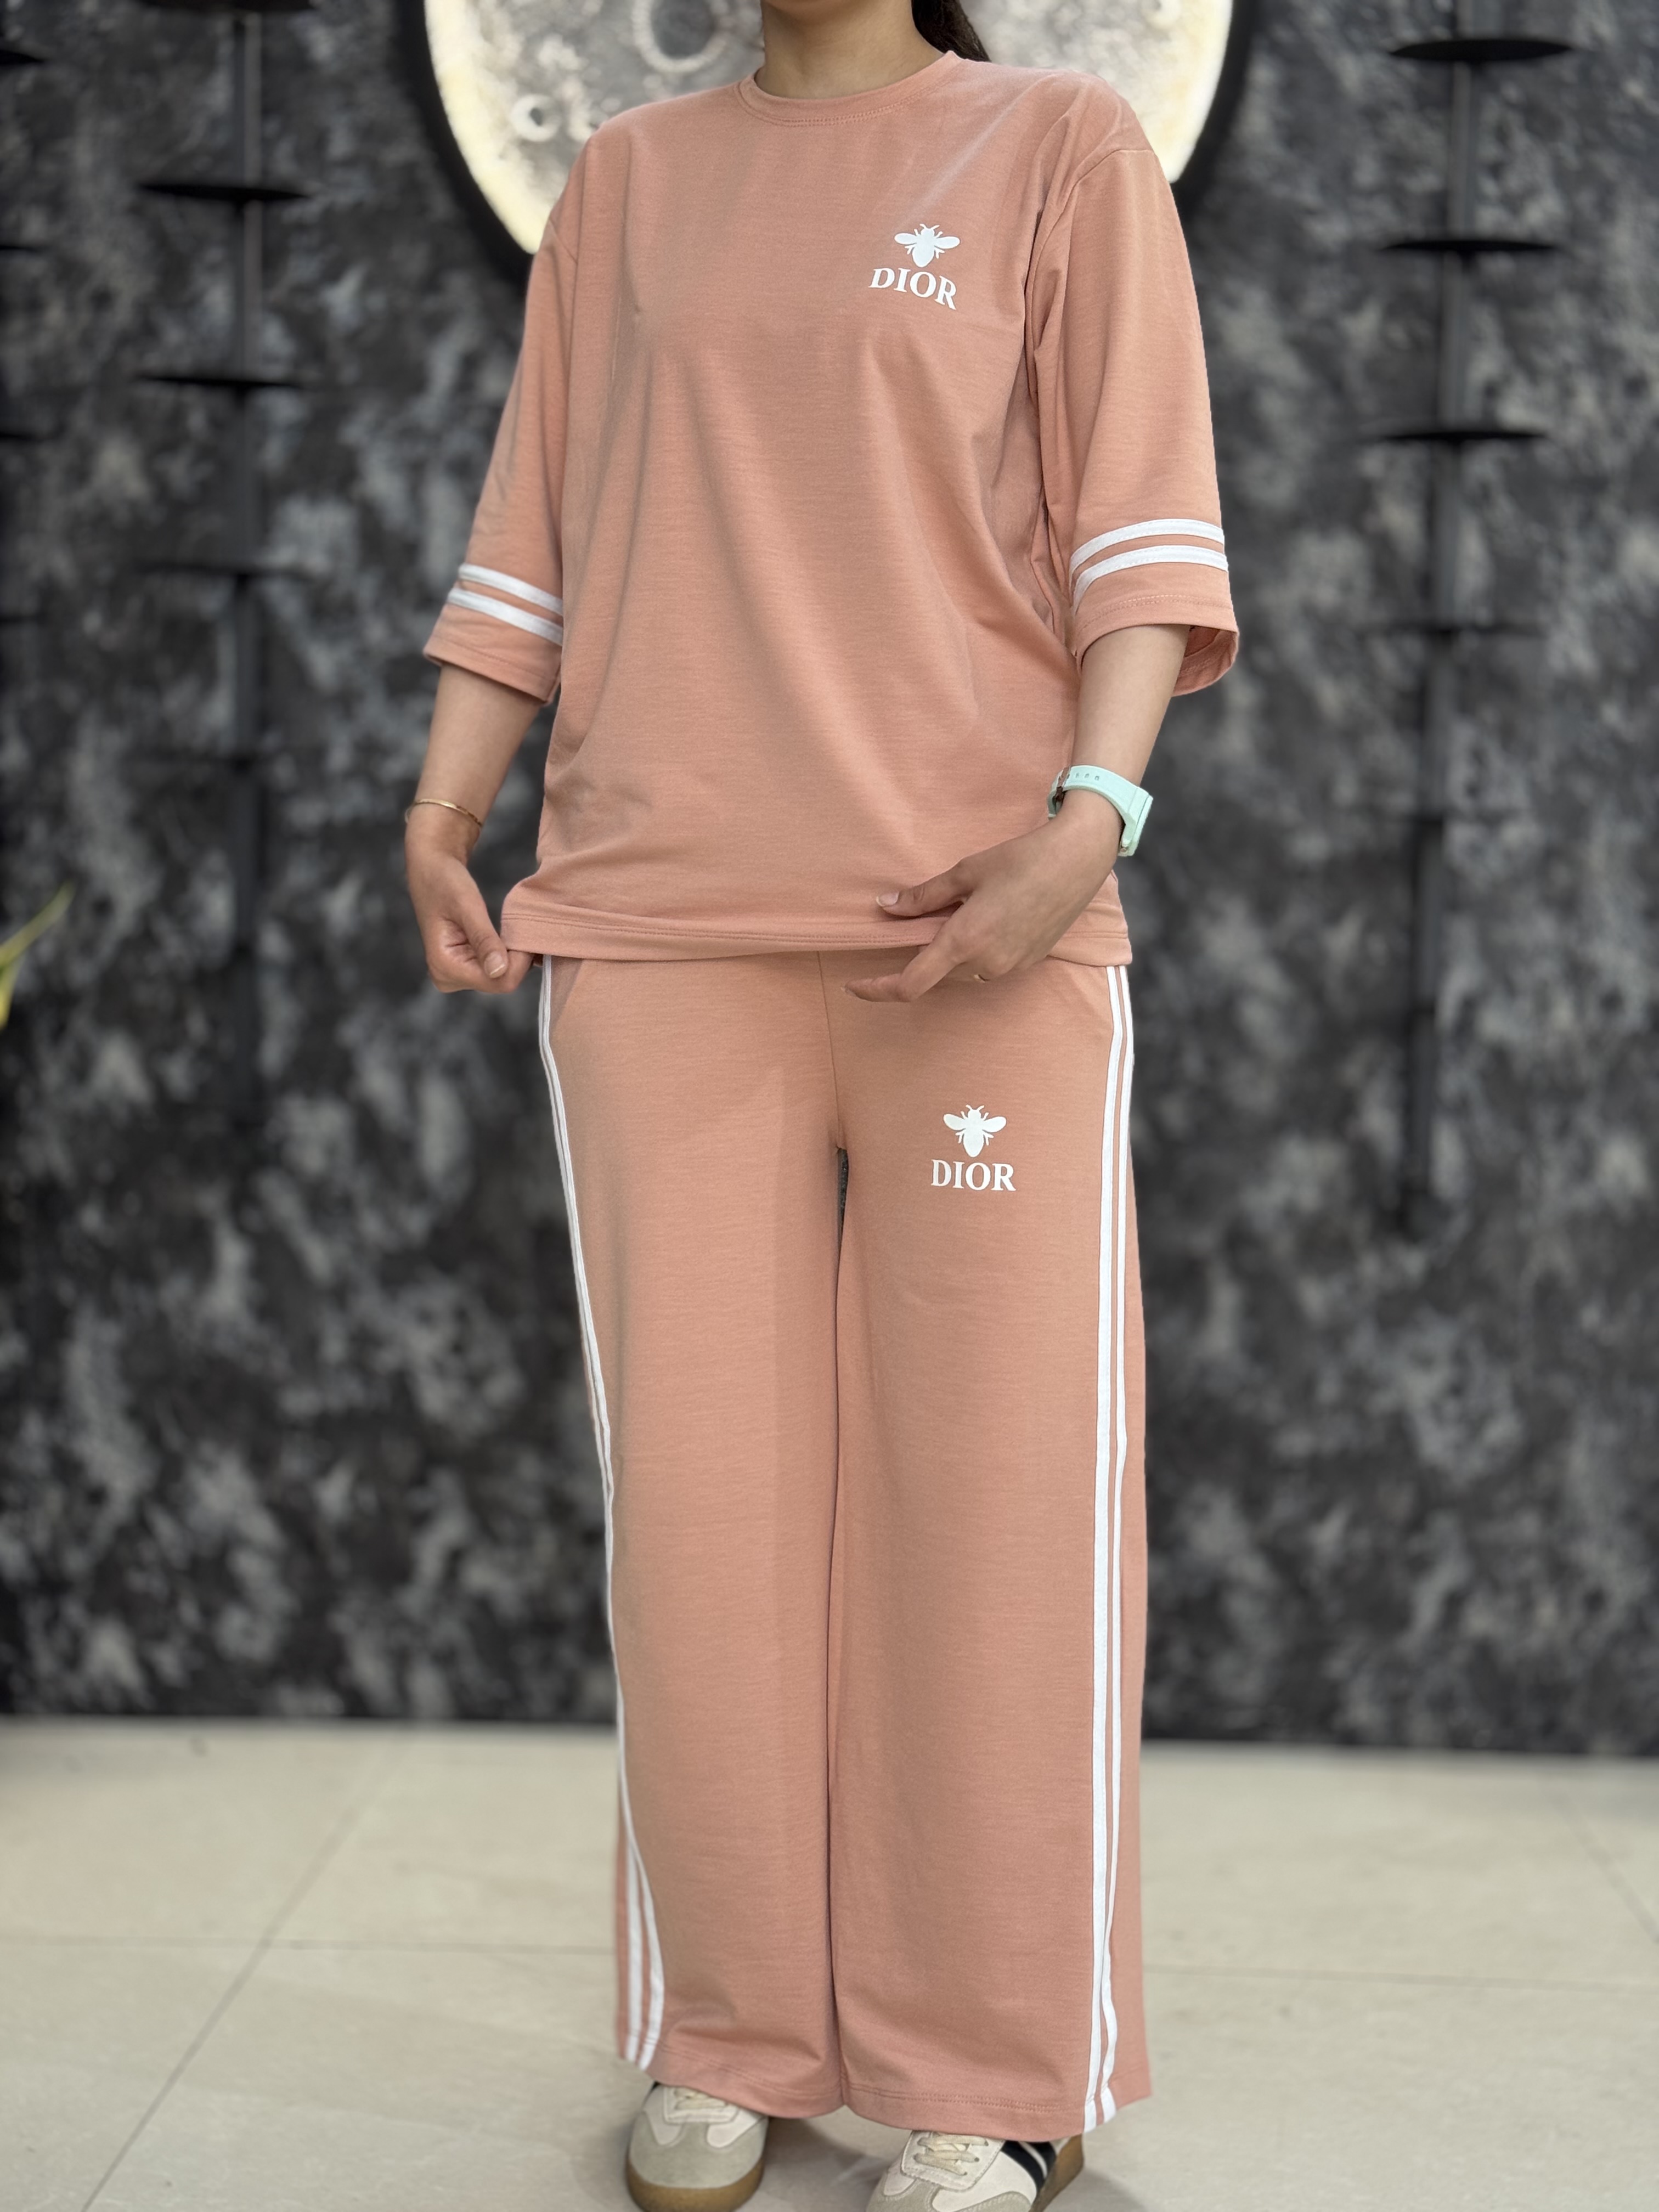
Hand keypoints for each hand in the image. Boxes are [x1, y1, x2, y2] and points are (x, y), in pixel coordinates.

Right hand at [405, 810, 533, 993]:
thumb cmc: (445, 881)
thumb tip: (499, 971)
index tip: (526, 934)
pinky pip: (495, 971)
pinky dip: (507, 955)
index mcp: (444, 966)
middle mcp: (447, 978)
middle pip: (500, 982)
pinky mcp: (462, 970)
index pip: (499, 981)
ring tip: (512, 931)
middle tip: (521, 929)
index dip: (519, 961)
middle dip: (516, 959)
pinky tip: (507, 938)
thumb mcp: (467, 906)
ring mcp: (454, 976)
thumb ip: (483, 939)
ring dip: (513, 956)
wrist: (431, 871)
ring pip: (501, 978)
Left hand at [845, 794, 1124, 1002]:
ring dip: (952, 951)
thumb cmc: (1022, 859)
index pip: (910, 984)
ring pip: (963, 971)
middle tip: (921, 920)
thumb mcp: (965, 871)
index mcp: (965, 941)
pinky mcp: (1028, 963)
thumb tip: (886, 907)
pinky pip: (988, 965)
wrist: (1078, 859)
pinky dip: (976, 950)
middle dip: (922, 955)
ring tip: (965, 910)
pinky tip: (990, 916)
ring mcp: (1010, 968)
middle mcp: (986, 964)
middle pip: (937, 975)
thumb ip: (923, 896)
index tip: (854, 986)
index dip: (877, 991)